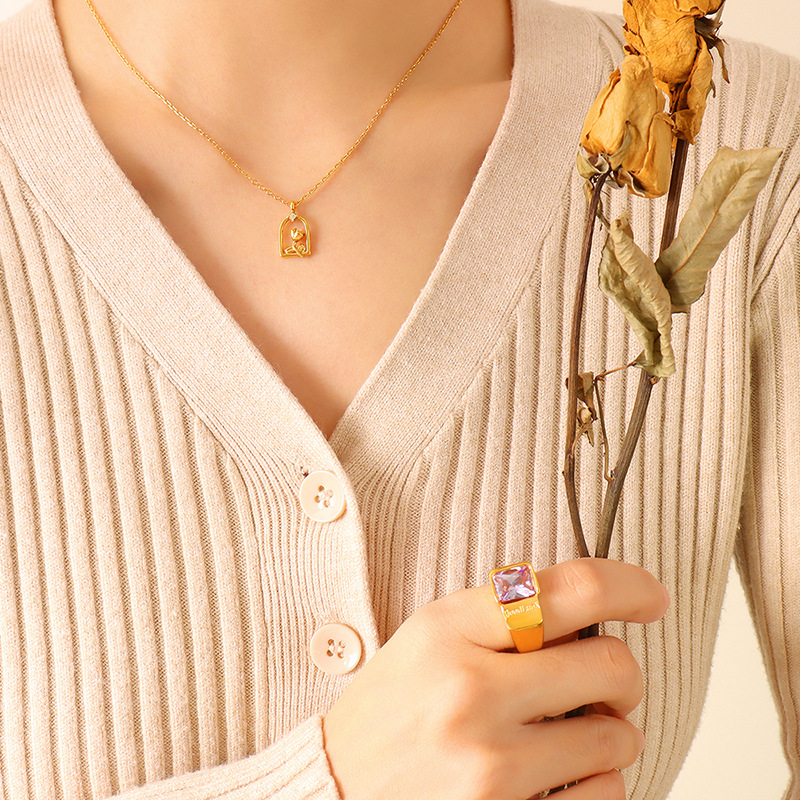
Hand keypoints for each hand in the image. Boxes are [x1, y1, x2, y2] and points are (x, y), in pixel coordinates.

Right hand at [322, 557, 669, 799]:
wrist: (335, 789)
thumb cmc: (392, 708)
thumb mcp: (432, 636)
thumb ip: (507, 614)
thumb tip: (599, 610)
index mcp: (451, 629)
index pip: (571, 589)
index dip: (630, 585)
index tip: (650, 597)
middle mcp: (471, 693)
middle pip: (611, 664)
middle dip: (620, 674)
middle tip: (600, 681)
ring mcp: (490, 766)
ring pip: (618, 738)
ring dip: (607, 734)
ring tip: (563, 735)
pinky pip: (603, 796)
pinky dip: (593, 783)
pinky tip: (552, 776)